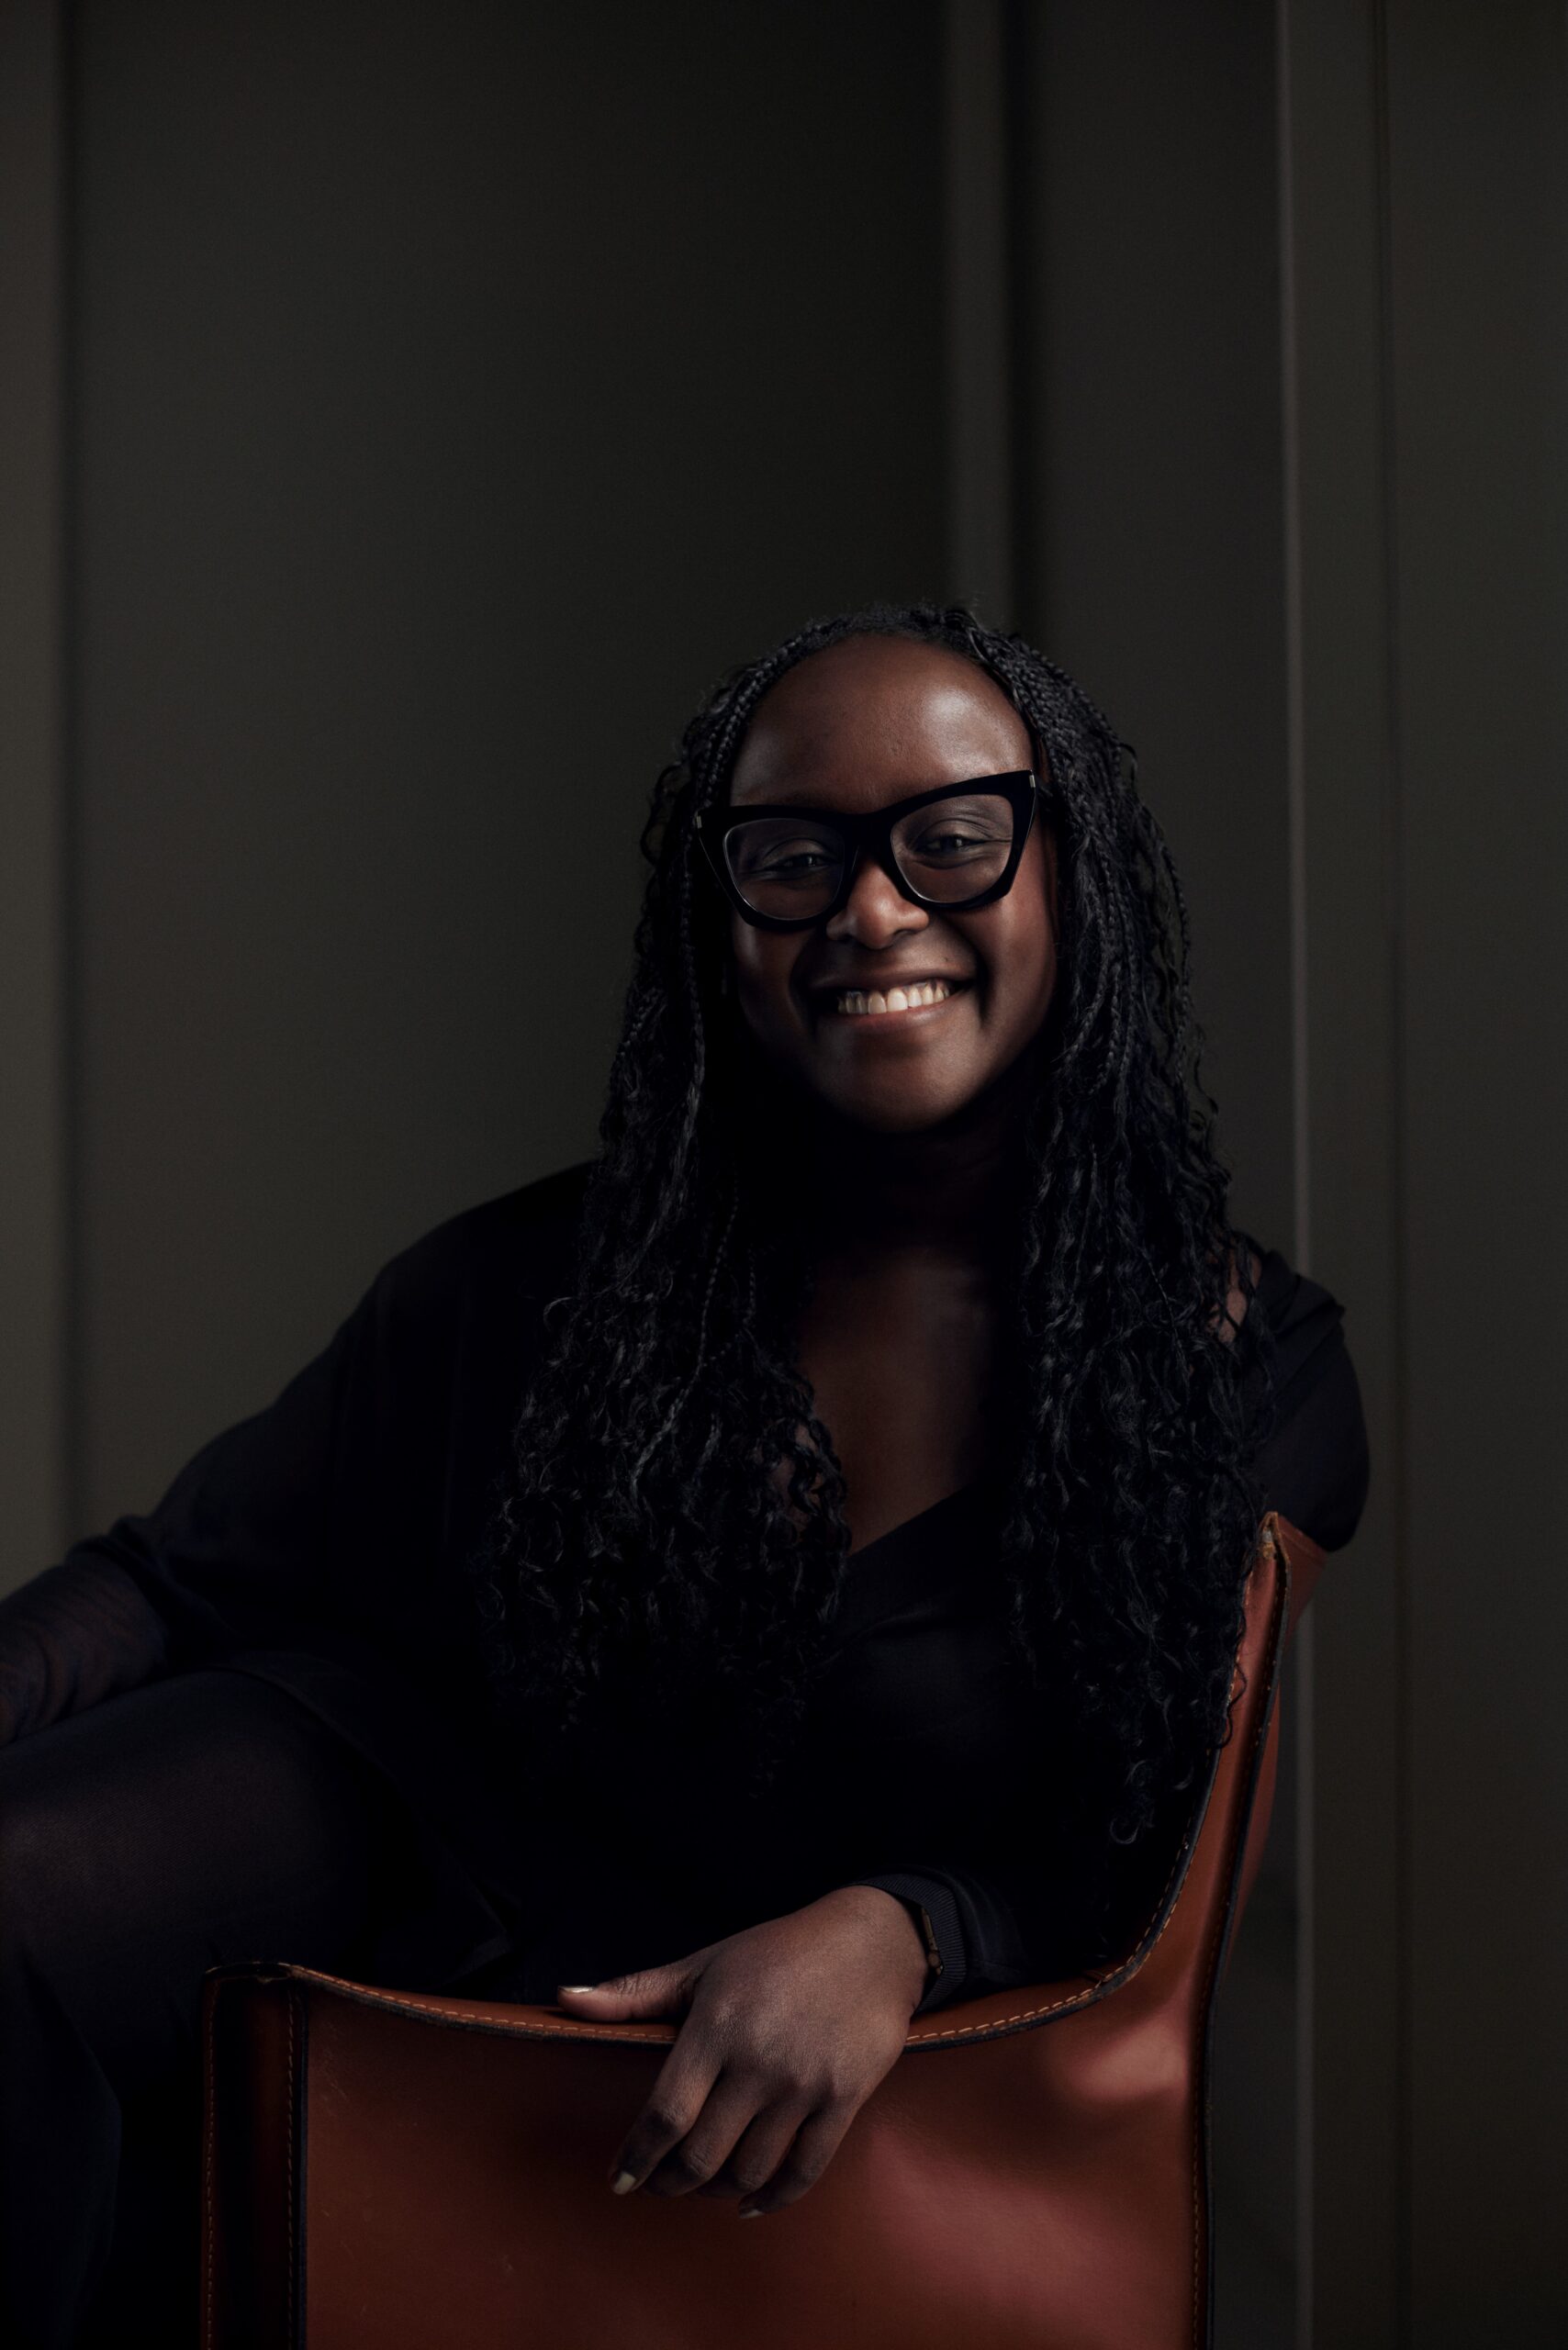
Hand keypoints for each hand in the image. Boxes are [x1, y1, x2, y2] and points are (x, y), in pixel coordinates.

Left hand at [555, 1886, 929, 2216]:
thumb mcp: (704, 1964)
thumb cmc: (777, 1951)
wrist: (871, 1943)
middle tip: (658, 2185)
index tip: (620, 2181)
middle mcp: (759, 2060)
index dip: (637, 2157)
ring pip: (749, 2170)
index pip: (665, 2113)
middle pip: (703, 2155)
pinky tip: (751, 2202)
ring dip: (716, 2192)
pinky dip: (773, 2199)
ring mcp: (804, 2084)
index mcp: (717, 2025)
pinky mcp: (843, 2099)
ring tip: (702, 2186)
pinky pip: (804, 2170)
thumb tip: (566, 1999)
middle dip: (670, 2183)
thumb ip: (635, 1993)